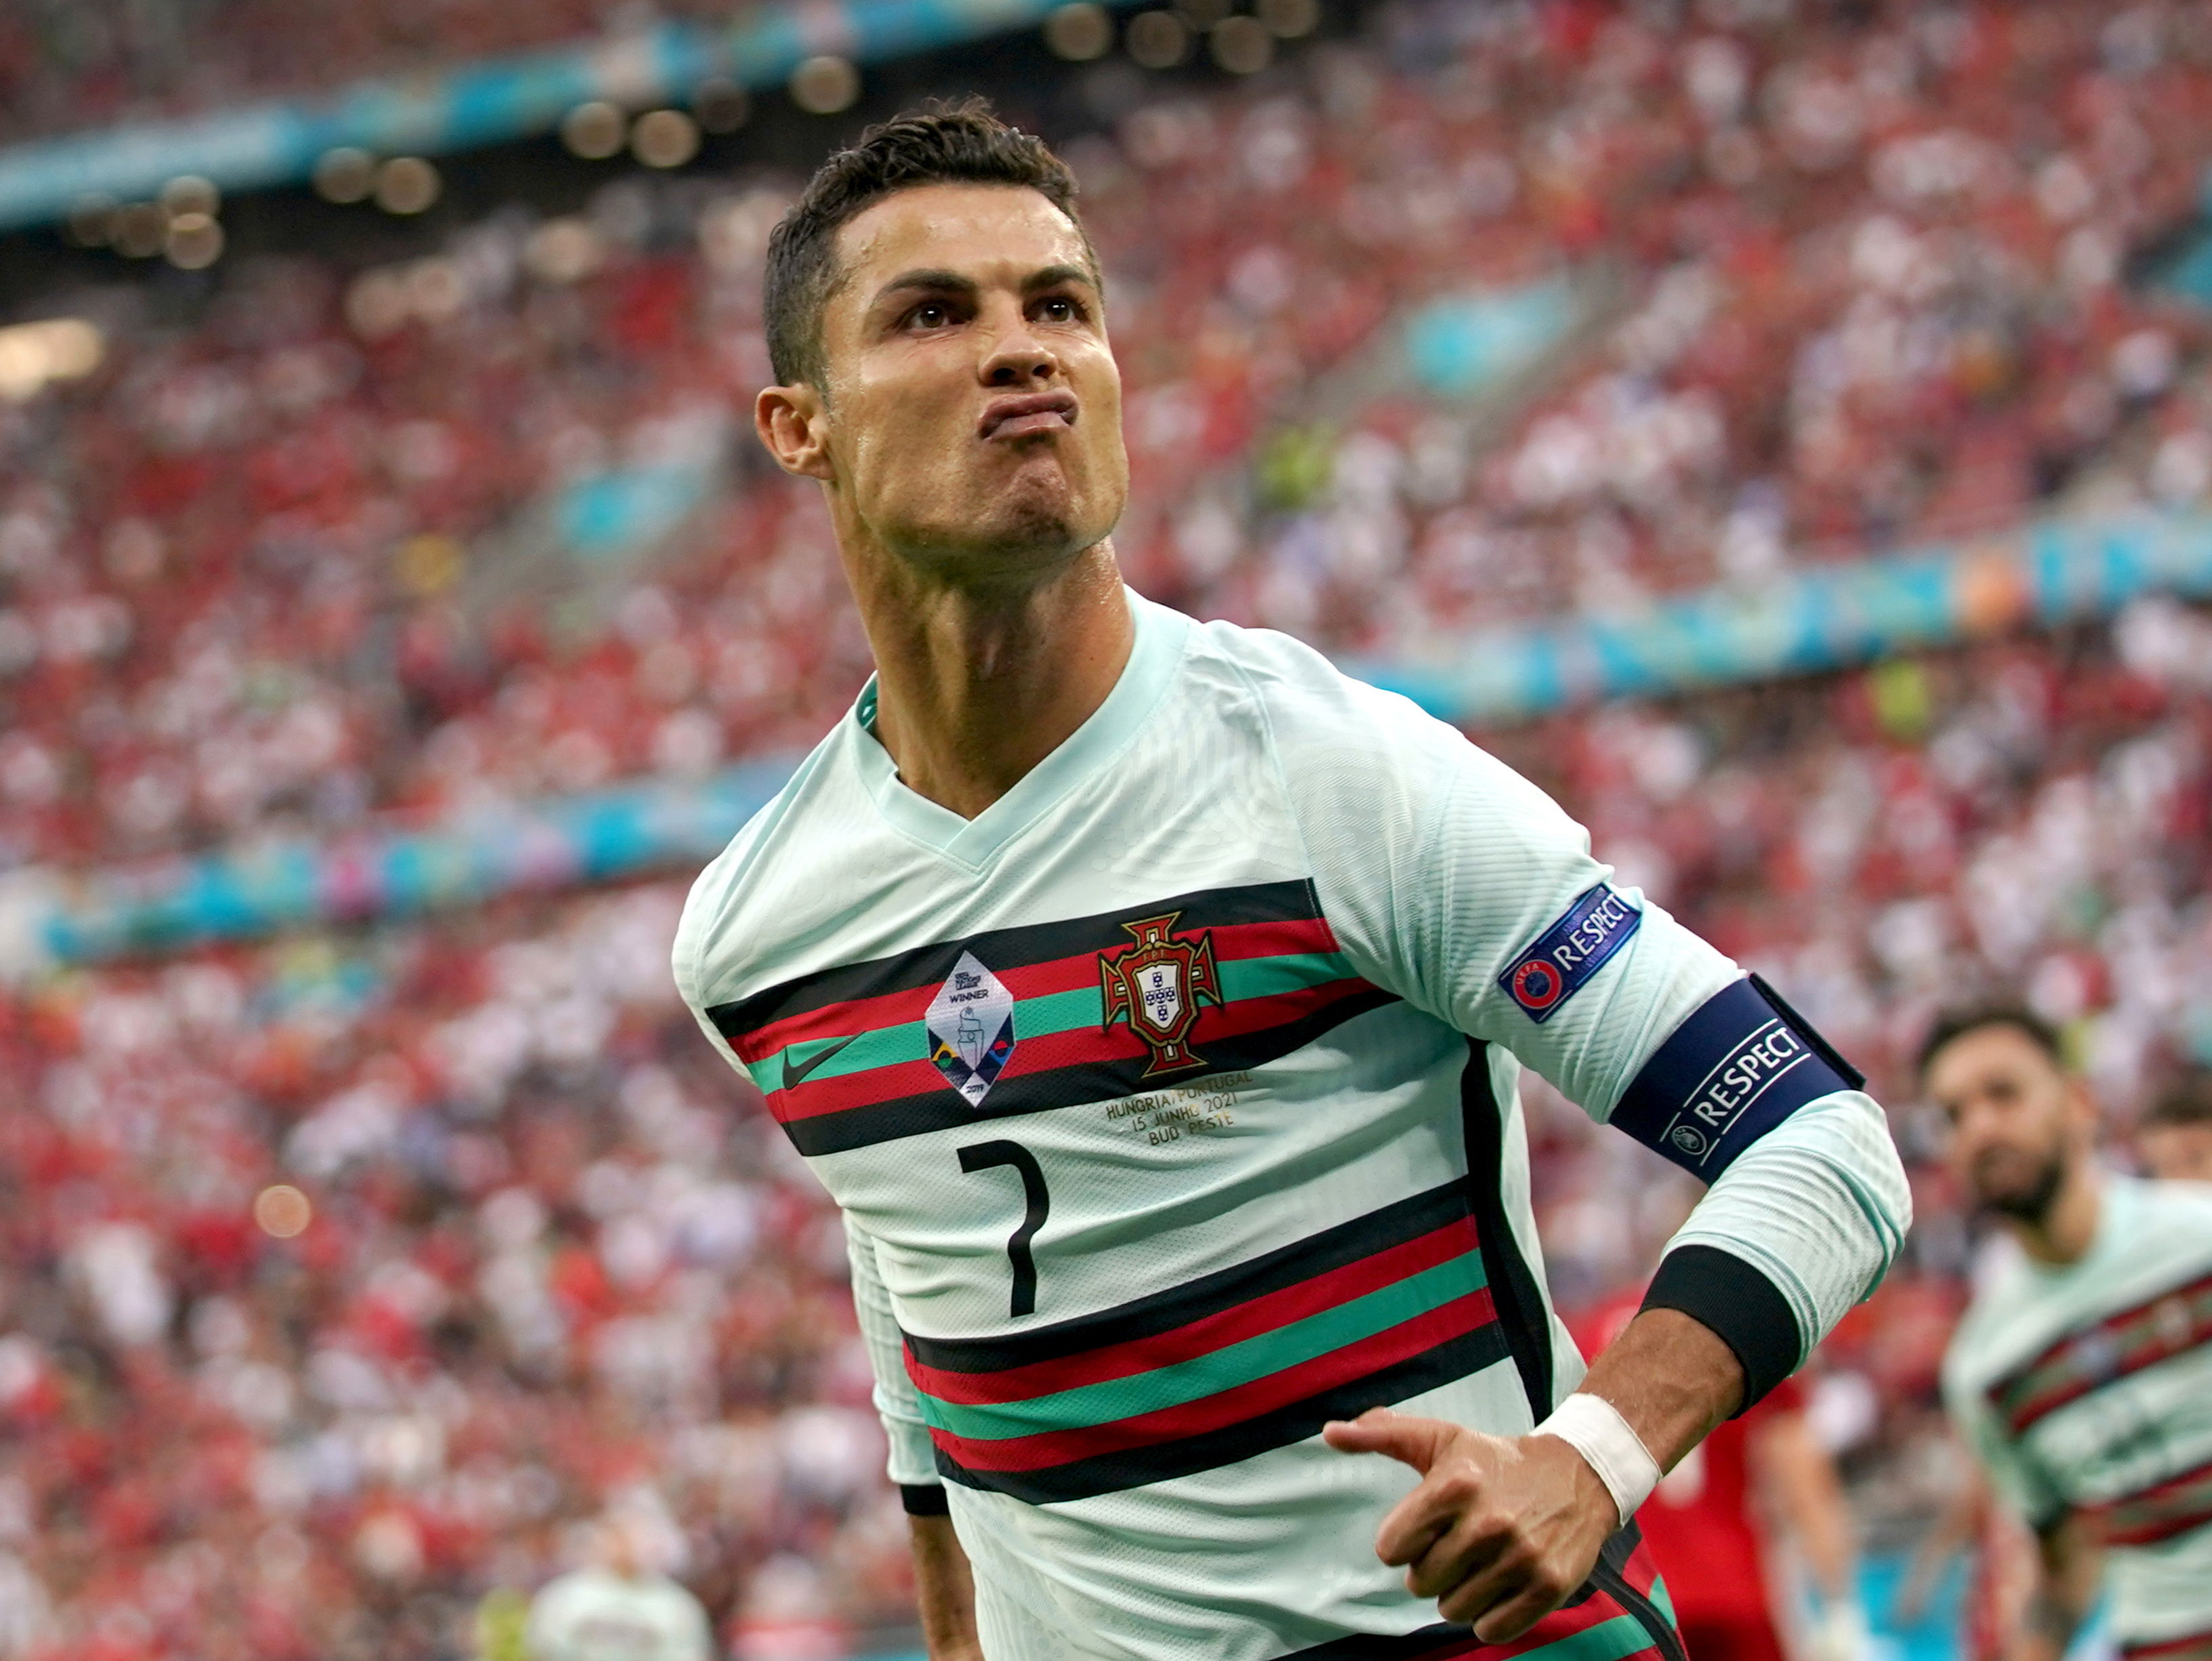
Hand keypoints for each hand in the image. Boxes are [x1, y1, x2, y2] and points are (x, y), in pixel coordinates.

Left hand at [1323, 1407, 1616, 1639]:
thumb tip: (1328, 1432)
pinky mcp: (1549, 1586)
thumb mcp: (1440, 1439)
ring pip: (1453, 1610)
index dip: (1402, 1543)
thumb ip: (1381, 1435)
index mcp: (1454, 1484)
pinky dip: (1490, 1616)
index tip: (1424, 1528)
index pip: (1390, 1549)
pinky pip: (1492, 1630)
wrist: (1578, 1475)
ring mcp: (1521, 1556)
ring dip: (1460, 1593)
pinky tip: (1501, 1583)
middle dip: (1431, 1568)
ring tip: (1481, 1560)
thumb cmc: (1494, 1459)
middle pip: (1420, 1584)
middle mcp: (1488, 1522)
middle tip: (1457, 1544)